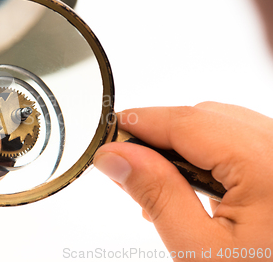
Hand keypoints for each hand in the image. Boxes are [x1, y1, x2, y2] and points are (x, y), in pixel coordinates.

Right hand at [94, 102, 272, 259]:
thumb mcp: (200, 250)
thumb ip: (156, 194)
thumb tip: (116, 157)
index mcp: (269, 165)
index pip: (188, 122)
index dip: (141, 122)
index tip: (109, 135)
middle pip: (205, 117)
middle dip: (161, 135)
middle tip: (128, 166)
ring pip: (222, 126)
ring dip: (183, 146)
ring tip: (160, 185)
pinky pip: (241, 142)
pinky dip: (208, 156)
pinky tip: (192, 185)